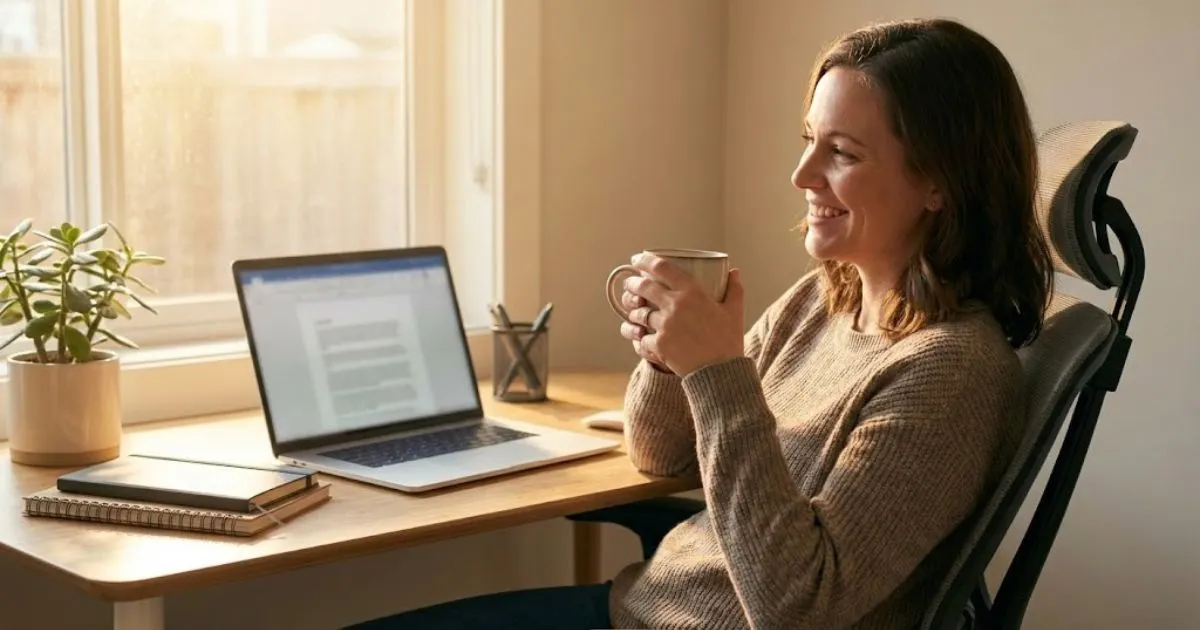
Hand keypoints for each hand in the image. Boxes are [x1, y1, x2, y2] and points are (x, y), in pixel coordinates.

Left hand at [617, 252, 744, 375]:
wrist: (722, 372)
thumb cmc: (728, 340)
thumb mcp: (734, 311)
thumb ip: (734, 289)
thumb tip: (735, 272)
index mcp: (692, 292)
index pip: (661, 267)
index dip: (645, 260)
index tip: (637, 258)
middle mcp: (674, 305)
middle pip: (642, 287)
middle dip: (632, 283)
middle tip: (630, 283)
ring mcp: (665, 326)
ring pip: (638, 313)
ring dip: (634, 312)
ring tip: (635, 312)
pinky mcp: (659, 345)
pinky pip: (641, 338)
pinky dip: (640, 338)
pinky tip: (641, 337)